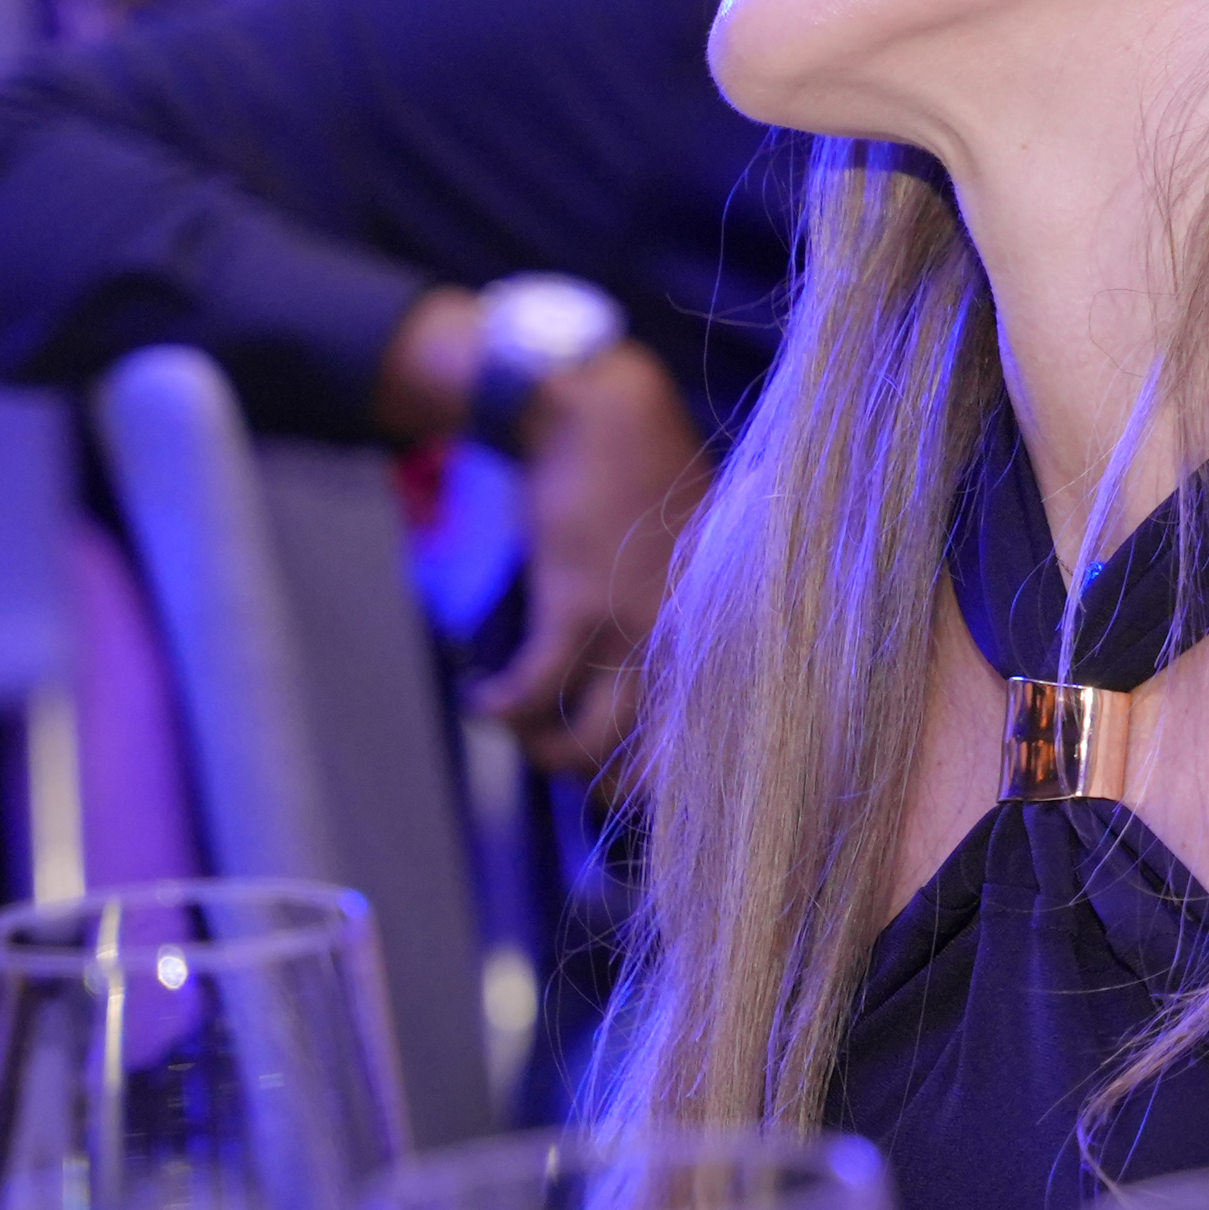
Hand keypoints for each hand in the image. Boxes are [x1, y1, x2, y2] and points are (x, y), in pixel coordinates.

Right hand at [474, 345, 708, 779]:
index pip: (720, 730)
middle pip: (658, 753)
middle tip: (581, 780)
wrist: (600, 418)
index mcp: (724, 627)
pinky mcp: (576, 607)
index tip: (650, 791)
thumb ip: (689, 614)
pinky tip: (484, 702)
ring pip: (592, 737)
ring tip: (527, 740)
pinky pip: (535, 691)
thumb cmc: (646, 480)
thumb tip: (660, 678)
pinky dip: (503, 709)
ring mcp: (636, 626)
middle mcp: (692, 637)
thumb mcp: (697, 554)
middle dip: (613, 783)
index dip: (681, 775)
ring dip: (549, 753)